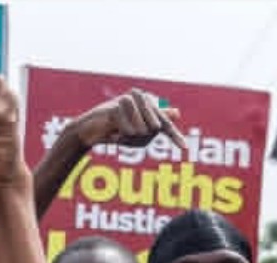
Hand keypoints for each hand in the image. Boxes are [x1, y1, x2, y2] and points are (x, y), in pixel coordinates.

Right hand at [68, 89, 186, 150]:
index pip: (165, 123)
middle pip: (155, 127)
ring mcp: (128, 101)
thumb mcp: (140, 130)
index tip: (185, 149)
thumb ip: (157, 122)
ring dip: (132, 135)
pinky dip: (122, 134)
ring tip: (120, 130)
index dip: (175, 136)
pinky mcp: (116, 107)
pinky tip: (113, 130)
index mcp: (149, 105)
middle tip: (128, 132)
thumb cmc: (119, 131)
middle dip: (142, 136)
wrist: (92, 130)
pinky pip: (129, 129)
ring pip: (143, 128)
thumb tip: (177, 112)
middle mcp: (140, 99)